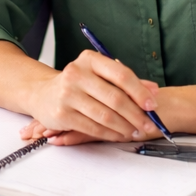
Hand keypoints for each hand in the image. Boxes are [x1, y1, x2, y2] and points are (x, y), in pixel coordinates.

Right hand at [15, 50, 165, 146]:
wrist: (42, 94)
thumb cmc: (77, 84)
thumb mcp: (99, 76)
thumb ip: (126, 82)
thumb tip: (153, 90)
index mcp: (89, 59)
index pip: (121, 74)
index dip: (140, 91)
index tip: (153, 105)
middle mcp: (76, 74)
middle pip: (115, 98)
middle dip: (136, 114)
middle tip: (149, 124)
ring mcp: (67, 94)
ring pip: (105, 115)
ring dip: (125, 127)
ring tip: (136, 131)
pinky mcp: (62, 115)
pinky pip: (93, 128)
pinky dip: (110, 134)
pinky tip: (119, 135)